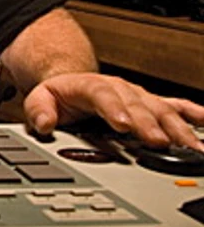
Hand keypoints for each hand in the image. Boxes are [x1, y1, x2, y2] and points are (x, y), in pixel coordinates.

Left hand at [23, 72, 203, 150]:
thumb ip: (39, 109)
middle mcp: (118, 88)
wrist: (73, 82)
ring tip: (191, 144)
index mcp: (90, 86)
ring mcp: (136, 96)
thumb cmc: (61, 94)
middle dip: (149, 123)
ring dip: (176, 125)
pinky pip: (174, 105)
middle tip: (160, 142)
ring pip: (159, 108)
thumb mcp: (40, 97)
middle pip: (136, 104)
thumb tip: (43, 123)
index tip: (124, 125)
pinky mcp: (149, 104)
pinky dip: (192, 113)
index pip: (103, 94)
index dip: (114, 109)